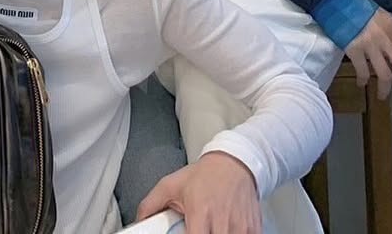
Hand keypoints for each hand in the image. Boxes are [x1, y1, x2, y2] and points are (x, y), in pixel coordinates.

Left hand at [136, 152, 261, 233]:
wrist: (235, 164)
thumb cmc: (204, 176)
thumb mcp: (172, 185)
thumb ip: (151, 204)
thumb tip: (138, 221)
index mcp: (200, 212)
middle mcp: (222, 222)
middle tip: (198, 230)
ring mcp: (240, 227)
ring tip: (211, 227)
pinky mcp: (253, 229)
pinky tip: (226, 228)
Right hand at [345, 10, 391, 109]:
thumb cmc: (359, 6)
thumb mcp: (382, 15)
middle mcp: (385, 37)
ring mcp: (370, 44)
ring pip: (386, 75)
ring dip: (386, 90)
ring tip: (383, 96)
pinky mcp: (355, 49)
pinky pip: (363, 72)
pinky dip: (364, 80)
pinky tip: (361, 83)